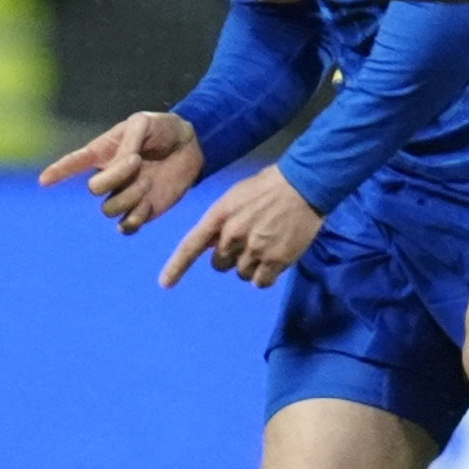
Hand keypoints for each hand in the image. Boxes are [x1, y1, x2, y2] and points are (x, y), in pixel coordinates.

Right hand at [41, 110, 202, 230]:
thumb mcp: (143, 123)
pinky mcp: (141, 211)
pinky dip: (135, 218)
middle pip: (93, 189)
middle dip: (114, 177)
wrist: (190, 145)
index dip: (58, 171)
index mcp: (103, 152)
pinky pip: (126, 226)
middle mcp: (109, 176)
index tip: (44, 181)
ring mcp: (124, 195)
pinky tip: (148, 203)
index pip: (74, 163)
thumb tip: (117, 166)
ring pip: (109, 209)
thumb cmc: (162, 128)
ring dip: (129, 195)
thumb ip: (127, 143)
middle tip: (137, 162)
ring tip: (148, 180)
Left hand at [160, 166, 321, 288]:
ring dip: (251, 266)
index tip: (165, 284)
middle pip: (220, 264)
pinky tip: (275, 260)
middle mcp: (232, 235)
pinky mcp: (275, 260)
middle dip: (231, 257)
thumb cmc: (268, 187)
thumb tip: (214, 244)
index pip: (191, 245)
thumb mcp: (235, 197)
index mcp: (219, 216)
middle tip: (249, 242)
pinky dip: (266, 276)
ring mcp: (254, 249)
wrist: (303, 185)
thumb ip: (222, 221)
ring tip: (267, 246)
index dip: (176, 267)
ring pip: (241, 274)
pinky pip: (260, 282)